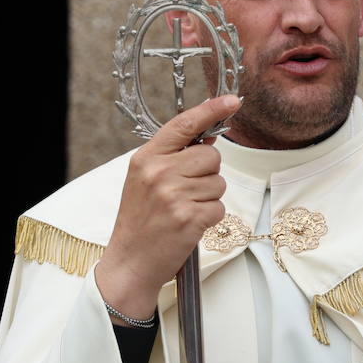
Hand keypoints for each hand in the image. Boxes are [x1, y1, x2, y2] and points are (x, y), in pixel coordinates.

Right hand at [95, 95, 240, 322]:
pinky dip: (210, 217)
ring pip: (218, 183)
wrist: (130, 261)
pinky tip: (189, 224)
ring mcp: (174, 195)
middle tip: (186, 192)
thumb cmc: (140, 221)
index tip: (232, 100)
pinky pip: (219, 207)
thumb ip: (172, 157)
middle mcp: (159, 173)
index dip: (211, 109)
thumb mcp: (144, 180)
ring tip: (184, 210)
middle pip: (211, 156)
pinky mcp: (189, 218)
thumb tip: (209, 137)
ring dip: (208, 198)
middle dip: (207, 173)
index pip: (184, 124)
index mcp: (146, 158)